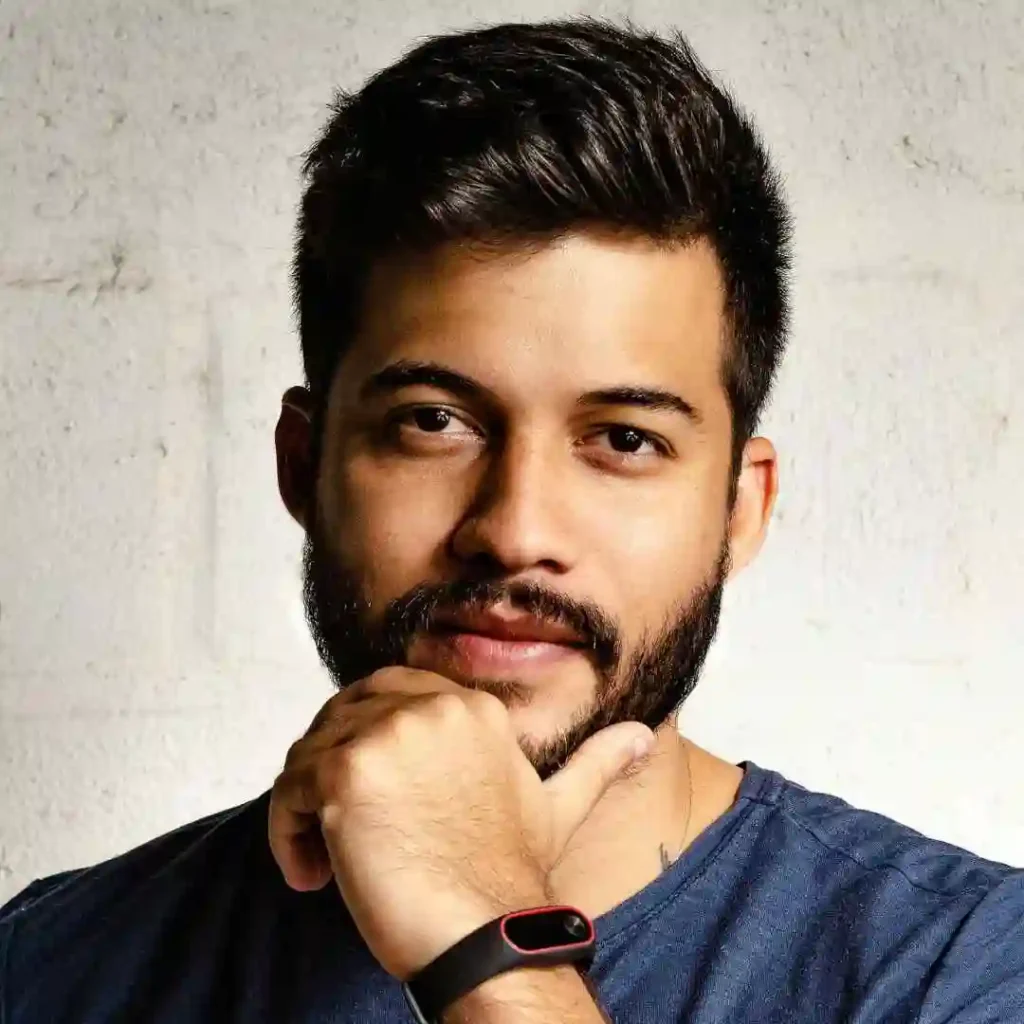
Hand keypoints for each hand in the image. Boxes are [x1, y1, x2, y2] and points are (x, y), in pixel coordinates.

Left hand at [267, 666, 654, 979]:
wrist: (489, 936)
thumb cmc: (509, 878)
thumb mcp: (558, 807)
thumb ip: (596, 763)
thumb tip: (641, 735)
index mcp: (472, 706)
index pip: (388, 696)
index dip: (369, 743)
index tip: (373, 800)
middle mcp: (432, 706)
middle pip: (343, 713)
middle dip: (330, 765)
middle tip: (336, 826)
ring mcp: (389, 735)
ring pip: (310, 750)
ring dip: (305, 806)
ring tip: (326, 858)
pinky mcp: (348, 774)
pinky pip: (288, 787)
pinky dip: (286, 832)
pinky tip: (313, 873)